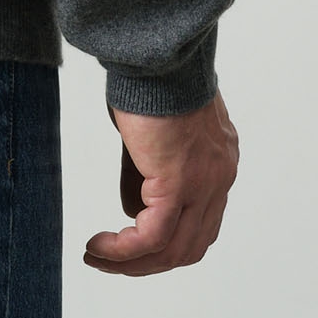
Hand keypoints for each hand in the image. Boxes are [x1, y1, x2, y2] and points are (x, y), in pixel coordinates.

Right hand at [83, 88, 238, 275]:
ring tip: (99, 257)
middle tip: (112, 261)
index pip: (203, 223)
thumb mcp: (153, 131)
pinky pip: (153, 236)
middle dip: (149, 263)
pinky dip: (124, 250)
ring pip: (173, 250)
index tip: (133, 243)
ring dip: (133, 263)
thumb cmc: (152, 78)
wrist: (159, 54)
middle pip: (191, 246)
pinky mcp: (178, 184)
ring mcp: (203, 185)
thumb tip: (133, 207)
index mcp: (217, 163)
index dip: (169, 242)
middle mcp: (218, 179)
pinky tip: (100, 246)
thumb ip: (150, 168)